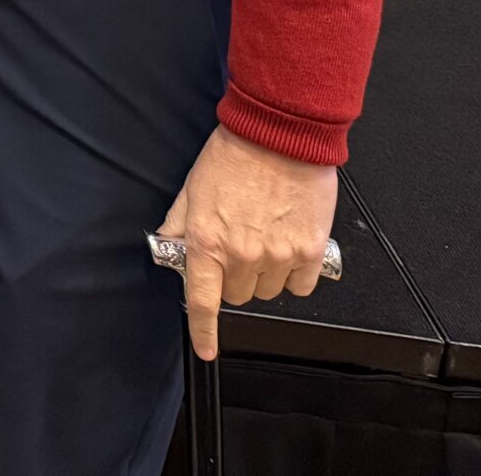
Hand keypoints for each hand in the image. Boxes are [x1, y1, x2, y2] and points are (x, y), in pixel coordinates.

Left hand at [158, 125, 337, 359]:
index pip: (202, 300)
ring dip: (264, 275)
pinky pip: (302, 285)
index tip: (207, 348)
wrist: (280, 134)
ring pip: (269, 291)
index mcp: (208, 240)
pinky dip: (295, 274)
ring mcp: (279, 256)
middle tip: (235, 247)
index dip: (203, 330)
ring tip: (263, 237)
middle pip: (237, 295)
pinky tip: (288, 246)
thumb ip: (179, 224)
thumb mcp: (192, 188)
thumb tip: (169, 246)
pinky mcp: (311, 251)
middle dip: (232, 278)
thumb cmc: (235, 154)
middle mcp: (243, 254)